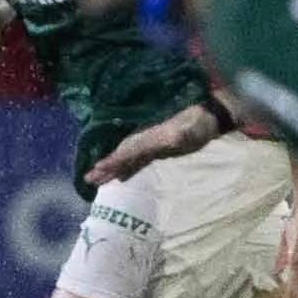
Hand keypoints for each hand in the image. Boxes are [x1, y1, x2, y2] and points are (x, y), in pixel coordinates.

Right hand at [88, 102, 230, 184]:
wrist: (209, 116)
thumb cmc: (201, 121)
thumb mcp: (193, 128)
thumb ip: (183, 133)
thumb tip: (173, 139)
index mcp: (153, 134)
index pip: (130, 148)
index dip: (115, 158)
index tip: (99, 167)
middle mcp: (148, 138)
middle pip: (123, 153)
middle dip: (107, 165)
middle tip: (88, 178)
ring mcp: (152, 143)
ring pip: (128, 157)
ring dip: (113, 169)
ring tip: (96, 181)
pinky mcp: (158, 148)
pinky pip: (138, 160)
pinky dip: (127, 168)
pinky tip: (119, 178)